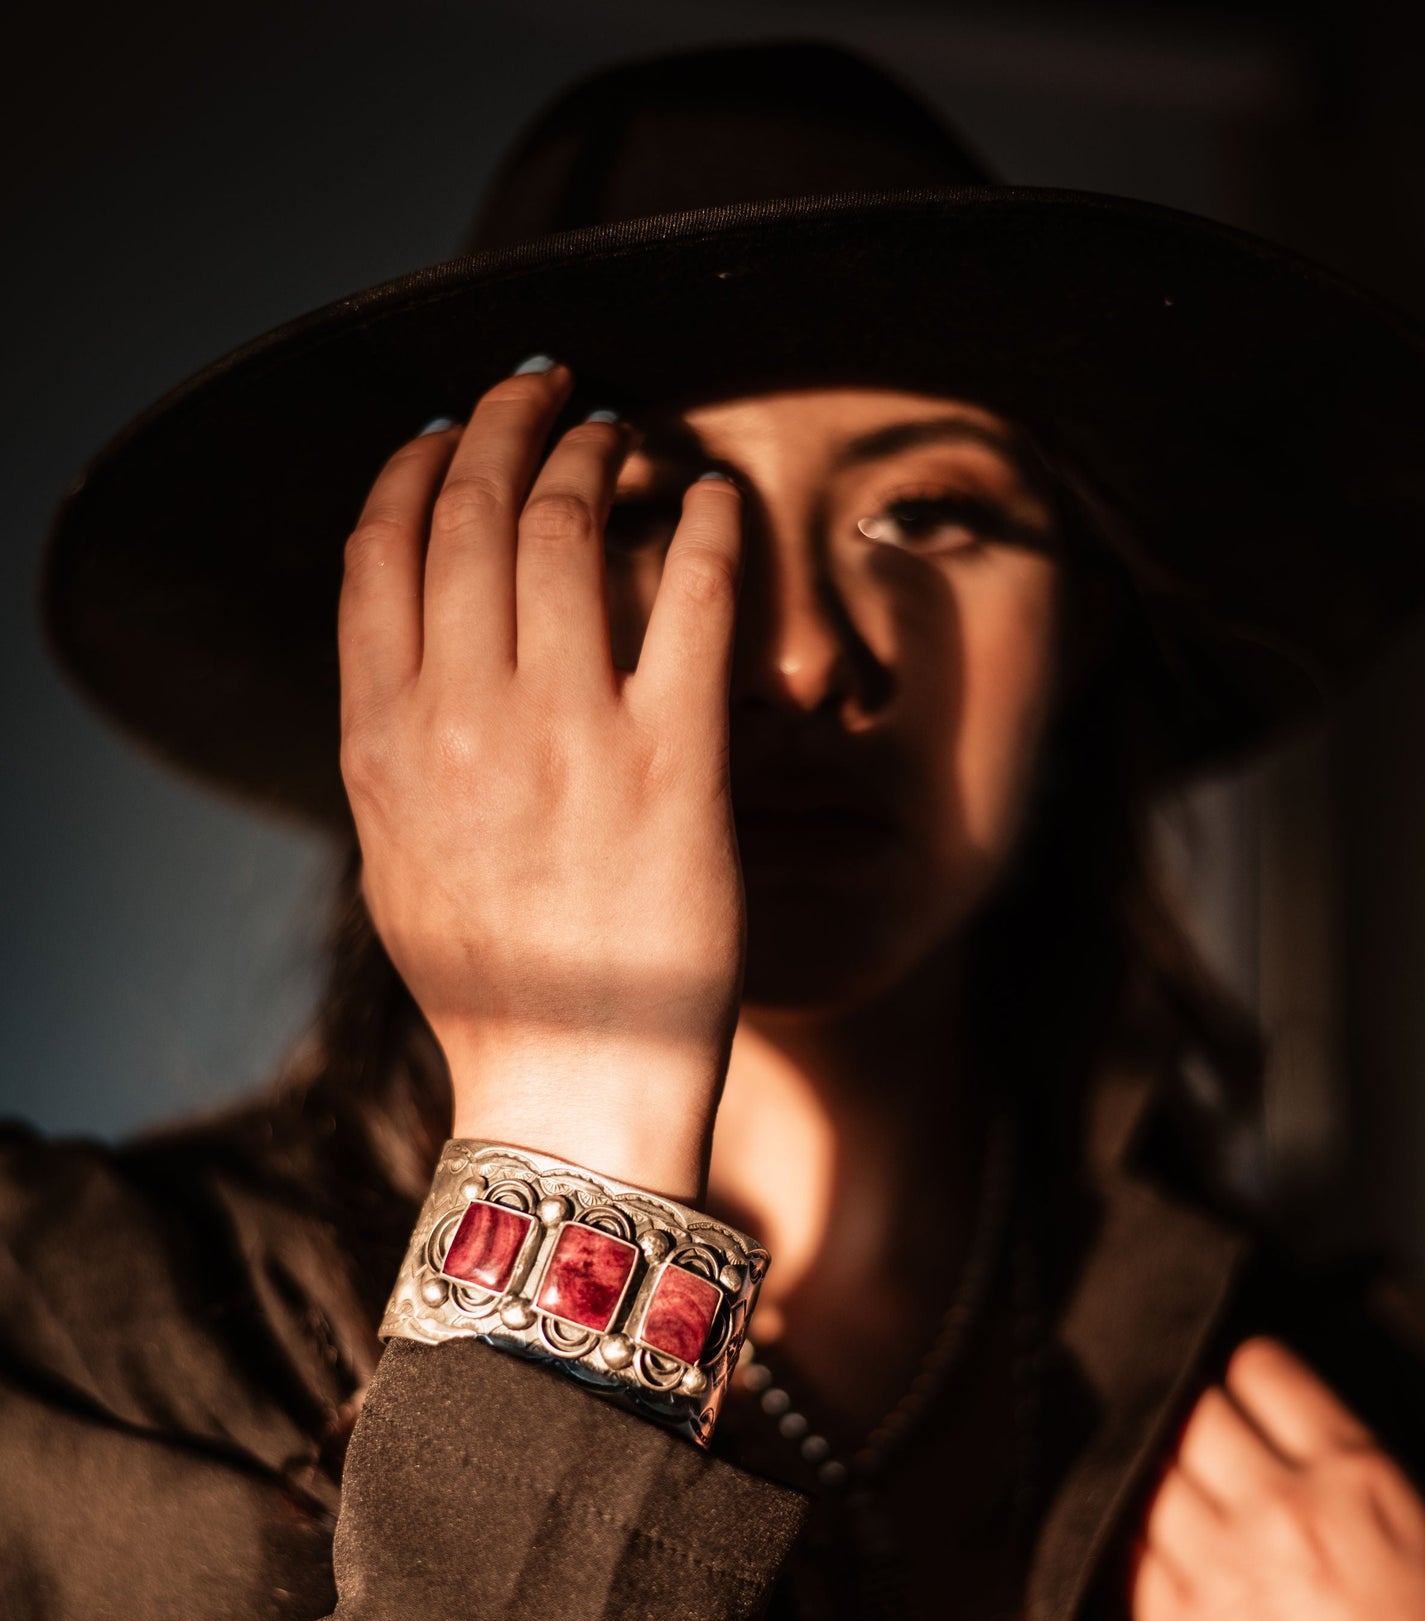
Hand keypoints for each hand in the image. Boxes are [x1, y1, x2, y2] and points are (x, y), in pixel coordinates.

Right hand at [338, 363, 745, 1201]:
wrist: (572, 1088)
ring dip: (595, 451)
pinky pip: (690, 596)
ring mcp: (570, 733)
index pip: (377, 548)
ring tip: (622, 433)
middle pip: (470, 509)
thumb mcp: (398, 857)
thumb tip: (413, 652)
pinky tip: (709, 495)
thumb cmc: (493, 984)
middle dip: (506, 423)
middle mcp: (463, 717)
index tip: (446, 428)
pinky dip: (701, 521)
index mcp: (383, 738)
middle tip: (546, 391)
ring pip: (567, 526)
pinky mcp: (675, 762)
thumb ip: (395, 744)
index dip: (413, 463)